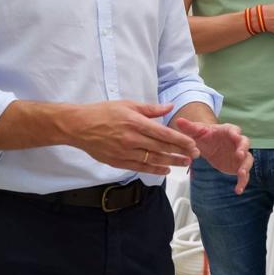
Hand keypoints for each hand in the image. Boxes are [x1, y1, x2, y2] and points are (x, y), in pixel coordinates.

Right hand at [70, 101, 197, 173]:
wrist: (79, 126)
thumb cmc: (103, 112)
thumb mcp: (128, 104)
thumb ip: (151, 109)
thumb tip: (170, 107)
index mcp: (135, 122)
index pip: (163, 133)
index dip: (180, 140)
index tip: (192, 144)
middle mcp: (132, 139)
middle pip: (161, 148)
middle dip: (180, 152)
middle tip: (194, 156)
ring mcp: (125, 152)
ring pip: (153, 159)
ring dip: (171, 162)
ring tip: (184, 163)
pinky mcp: (118, 161)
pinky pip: (140, 167)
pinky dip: (154, 169)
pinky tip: (165, 169)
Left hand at [174, 117, 252, 194]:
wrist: (209, 145)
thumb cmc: (205, 136)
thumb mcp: (197, 132)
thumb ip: (189, 127)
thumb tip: (179, 121)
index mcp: (228, 131)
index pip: (234, 130)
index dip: (235, 133)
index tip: (235, 136)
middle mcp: (236, 142)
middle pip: (245, 143)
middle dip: (243, 148)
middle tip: (240, 154)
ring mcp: (239, 155)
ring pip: (248, 159)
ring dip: (245, 166)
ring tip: (241, 173)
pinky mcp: (238, 166)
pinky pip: (244, 174)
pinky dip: (243, 182)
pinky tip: (238, 190)